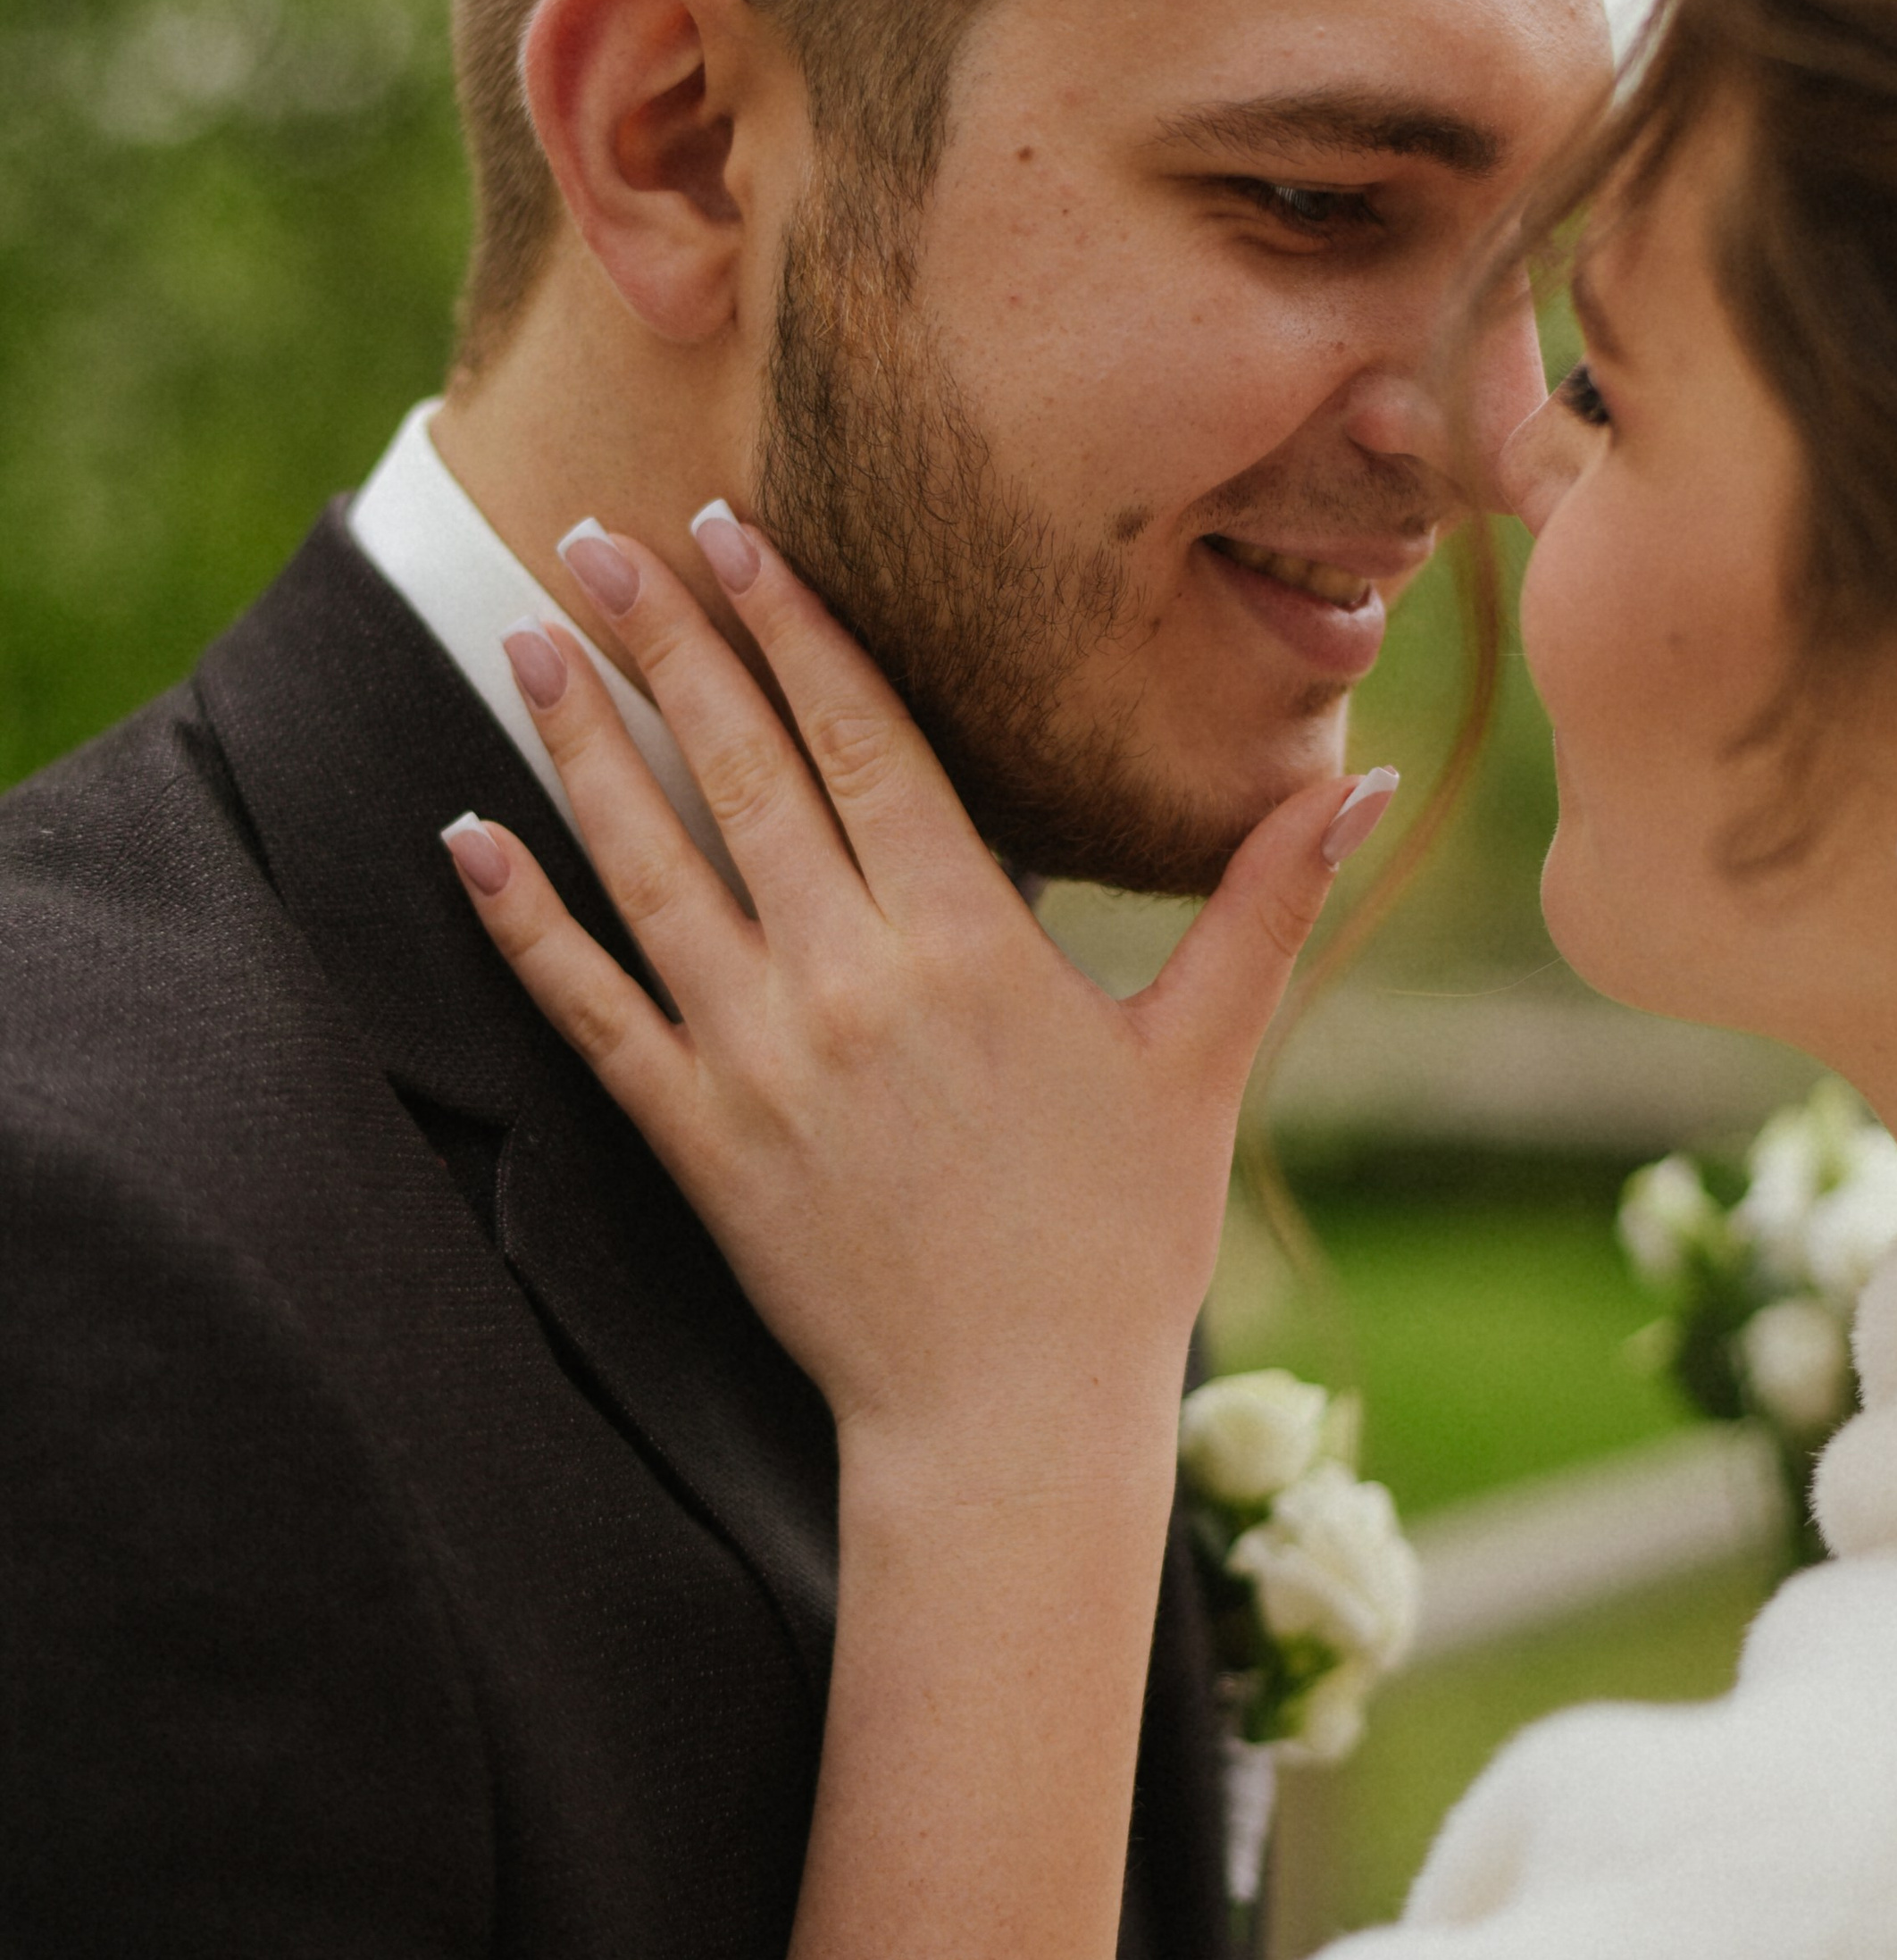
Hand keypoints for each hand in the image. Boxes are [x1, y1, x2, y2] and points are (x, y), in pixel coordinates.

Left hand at [441, 509, 1396, 1493]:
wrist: (1010, 1426)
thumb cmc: (1119, 1244)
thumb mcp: (1205, 1058)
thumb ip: (1267, 904)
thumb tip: (1366, 782)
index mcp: (971, 943)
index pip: (866, 741)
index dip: (796, 628)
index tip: (738, 533)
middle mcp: (852, 980)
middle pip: (745, 772)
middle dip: (673, 641)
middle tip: (606, 538)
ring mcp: (761, 1060)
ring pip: (653, 866)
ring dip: (585, 744)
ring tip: (528, 635)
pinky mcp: (697, 1141)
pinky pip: (591, 1010)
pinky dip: (524, 921)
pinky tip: (467, 835)